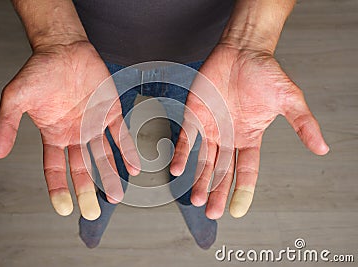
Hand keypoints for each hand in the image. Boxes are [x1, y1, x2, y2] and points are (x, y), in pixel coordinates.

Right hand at [0, 41, 139, 219]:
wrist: (64, 49)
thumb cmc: (39, 71)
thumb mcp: (16, 98)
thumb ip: (7, 124)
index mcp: (53, 135)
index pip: (55, 169)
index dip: (58, 189)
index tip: (64, 208)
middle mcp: (74, 134)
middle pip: (82, 168)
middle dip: (88, 189)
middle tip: (93, 211)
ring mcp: (93, 125)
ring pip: (103, 156)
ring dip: (110, 175)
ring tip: (117, 195)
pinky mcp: (110, 112)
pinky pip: (120, 135)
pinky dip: (127, 151)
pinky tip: (133, 167)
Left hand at [171, 44, 328, 218]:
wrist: (243, 50)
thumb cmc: (265, 73)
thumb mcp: (289, 99)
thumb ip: (302, 124)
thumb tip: (322, 148)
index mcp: (250, 137)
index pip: (247, 170)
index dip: (243, 191)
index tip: (236, 211)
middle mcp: (229, 137)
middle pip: (223, 171)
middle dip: (217, 192)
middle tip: (211, 212)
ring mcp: (211, 128)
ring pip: (204, 160)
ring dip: (199, 179)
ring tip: (195, 200)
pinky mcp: (196, 115)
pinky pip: (186, 138)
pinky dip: (181, 153)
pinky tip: (176, 169)